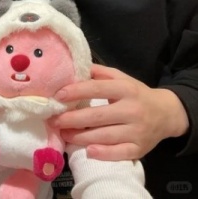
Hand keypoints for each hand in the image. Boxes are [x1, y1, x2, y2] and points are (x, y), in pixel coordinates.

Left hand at [50, 63, 188, 160]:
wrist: (166, 114)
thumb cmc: (136, 93)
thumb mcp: (121, 77)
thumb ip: (99, 73)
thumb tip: (73, 68)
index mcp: (126, 89)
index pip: (97, 89)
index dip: (76, 92)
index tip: (58, 96)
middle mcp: (132, 110)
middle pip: (98, 116)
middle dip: (73, 119)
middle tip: (55, 120)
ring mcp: (137, 131)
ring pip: (105, 136)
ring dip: (82, 137)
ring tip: (64, 134)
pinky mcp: (140, 149)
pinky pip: (120, 153)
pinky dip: (104, 153)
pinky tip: (89, 151)